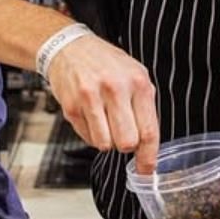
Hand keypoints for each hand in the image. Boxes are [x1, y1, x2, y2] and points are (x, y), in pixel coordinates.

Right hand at [47, 34, 159, 172]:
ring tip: (106, 121)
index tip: (147, 169)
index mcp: (138, 83)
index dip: (149, 156)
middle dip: (126, 145)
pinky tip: (92, 114)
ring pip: (105, 144)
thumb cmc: (106, 64)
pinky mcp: (71, 107)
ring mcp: (90, 98)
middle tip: (123, 134)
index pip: (148, 130)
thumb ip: (144, 108)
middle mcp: (115, 89)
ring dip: (107, 140)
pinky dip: (92, 133)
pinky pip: (87, 138)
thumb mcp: (136, 76)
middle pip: (127, 142)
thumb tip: (149, 145)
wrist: (70, 48)